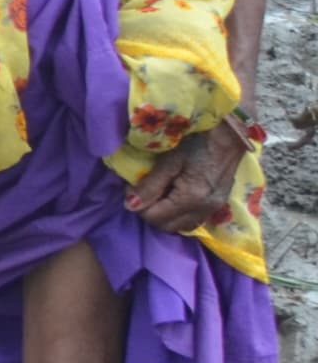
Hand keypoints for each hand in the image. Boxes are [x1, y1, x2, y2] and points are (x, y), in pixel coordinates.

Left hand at [127, 123, 248, 235]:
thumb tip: (130, 205)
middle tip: (144, 192)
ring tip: (159, 194)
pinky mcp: (218, 205)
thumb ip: (150, 185)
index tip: (133, 187)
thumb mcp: (169, 160)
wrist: (231, 136)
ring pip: (181, 227)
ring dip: (165, 216)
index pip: (154, 217)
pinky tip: (174, 197)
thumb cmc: (197, 142)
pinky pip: (193, 220)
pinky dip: (179, 215)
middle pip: (167, 227)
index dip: (138, 205)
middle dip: (150, 213)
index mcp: (191, 199)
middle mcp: (204, 210)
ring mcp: (214, 209)